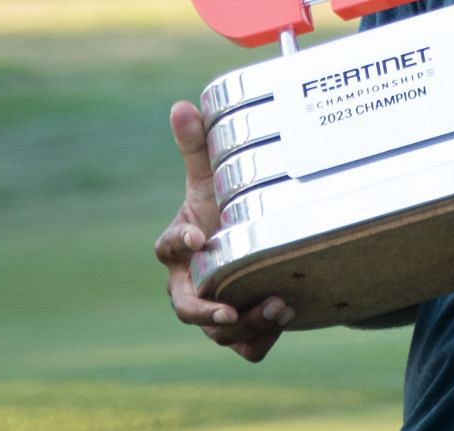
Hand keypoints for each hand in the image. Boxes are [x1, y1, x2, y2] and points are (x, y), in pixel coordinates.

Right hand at [154, 100, 294, 361]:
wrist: (254, 241)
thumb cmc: (223, 205)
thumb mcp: (214, 176)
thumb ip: (197, 145)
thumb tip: (181, 105)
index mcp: (178, 247)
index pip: (167, 250)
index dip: (180, 245)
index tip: (200, 239)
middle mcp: (189, 285)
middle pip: (186, 308)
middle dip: (208, 310)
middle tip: (231, 306)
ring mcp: (214, 309)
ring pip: (218, 332)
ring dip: (246, 324)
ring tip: (279, 306)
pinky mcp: (240, 329)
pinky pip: (245, 348)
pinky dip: (261, 340)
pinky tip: (286, 319)